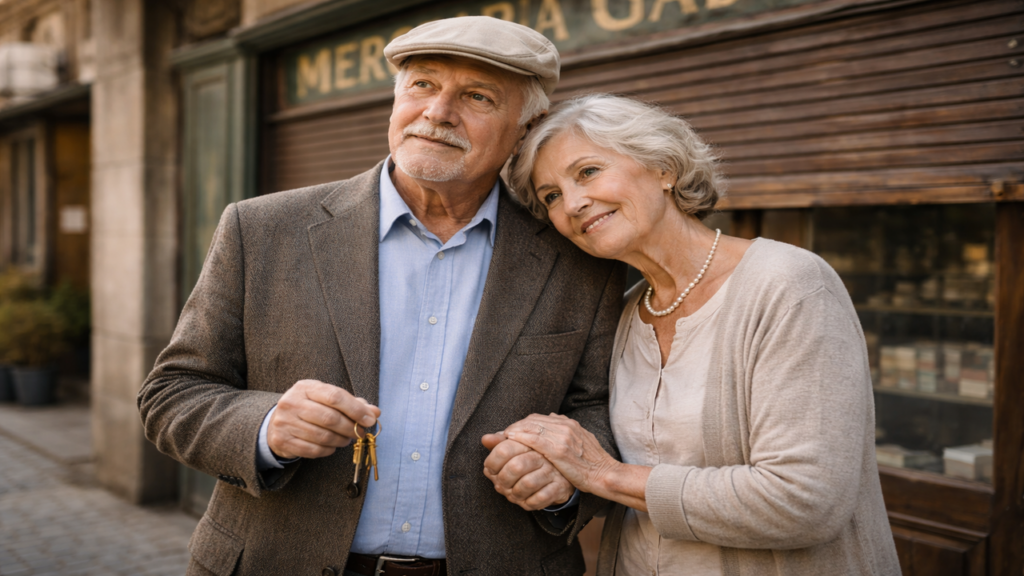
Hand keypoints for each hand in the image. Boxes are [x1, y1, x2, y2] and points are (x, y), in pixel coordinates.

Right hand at [267, 379, 380, 459]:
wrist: (277, 422)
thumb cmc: (310, 408)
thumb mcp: (327, 399)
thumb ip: (353, 403)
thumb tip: (375, 412)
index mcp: (306, 387)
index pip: (335, 397)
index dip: (356, 409)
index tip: (370, 419)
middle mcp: (292, 402)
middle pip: (330, 418)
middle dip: (350, 428)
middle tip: (360, 432)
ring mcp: (284, 422)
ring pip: (322, 436)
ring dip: (341, 440)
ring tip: (346, 439)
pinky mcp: (282, 440)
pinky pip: (313, 450)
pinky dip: (328, 450)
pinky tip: (332, 446)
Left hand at [481, 434, 574, 510]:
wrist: (564, 474)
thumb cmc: (534, 461)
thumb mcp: (518, 449)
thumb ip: (501, 444)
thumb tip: (485, 439)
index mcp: (530, 442)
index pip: (505, 448)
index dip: (493, 461)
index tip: (490, 469)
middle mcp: (542, 455)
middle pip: (516, 466)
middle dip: (503, 479)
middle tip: (500, 484)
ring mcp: (552, 471)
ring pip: (527, 483)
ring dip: (515, 493)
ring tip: (512, 493)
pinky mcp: (560, 487)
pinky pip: (541, 498)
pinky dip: (529, 502)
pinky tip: (525, 500)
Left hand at [502, 414, 616, 493]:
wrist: (605, 474)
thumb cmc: (591, 462)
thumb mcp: (579, 440)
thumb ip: (564, 430)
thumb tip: (550, 417)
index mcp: (569, 423)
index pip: (537, 419)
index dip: (521, 424)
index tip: (511, 432)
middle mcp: (565, 426)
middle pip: (532, 421)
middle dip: (516, 427)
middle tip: (503, 435)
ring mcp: (563, 436)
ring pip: (531, 427)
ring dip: (515, 431)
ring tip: (504, 438)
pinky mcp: (559, 450)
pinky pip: (535, 439)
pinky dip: (521, 437)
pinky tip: (511, 441)